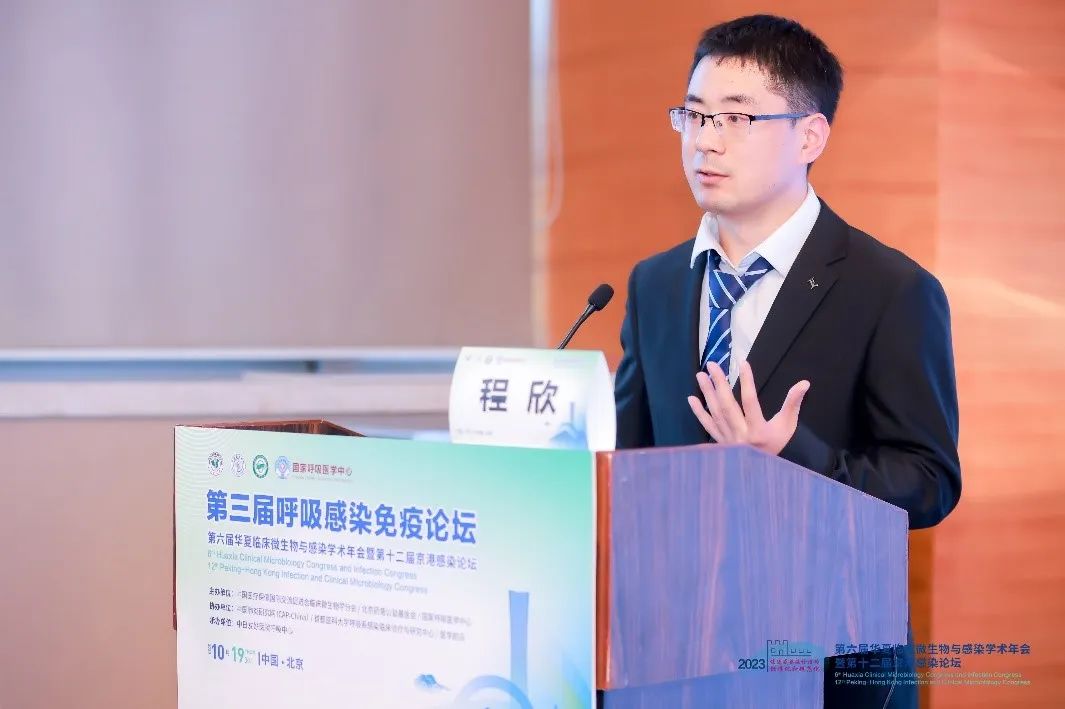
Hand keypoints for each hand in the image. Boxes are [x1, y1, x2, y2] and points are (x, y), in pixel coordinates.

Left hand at [687, 360, 809, 455]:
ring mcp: (727, 439)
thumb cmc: (775, 444)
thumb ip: (793, 404)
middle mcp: (740, 434)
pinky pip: (707, 426)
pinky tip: (691, 398)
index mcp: (758, 431)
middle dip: (719, 384)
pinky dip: (698, 412)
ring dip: (707, 393)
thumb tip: (804, 383)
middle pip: (727, 405)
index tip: (742, 363)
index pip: (750, 402)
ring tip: (701, 375)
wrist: (761, 471)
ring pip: (715, 413)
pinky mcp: (719, 442)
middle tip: (712, 365)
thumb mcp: (787, 425)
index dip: (747, 382)